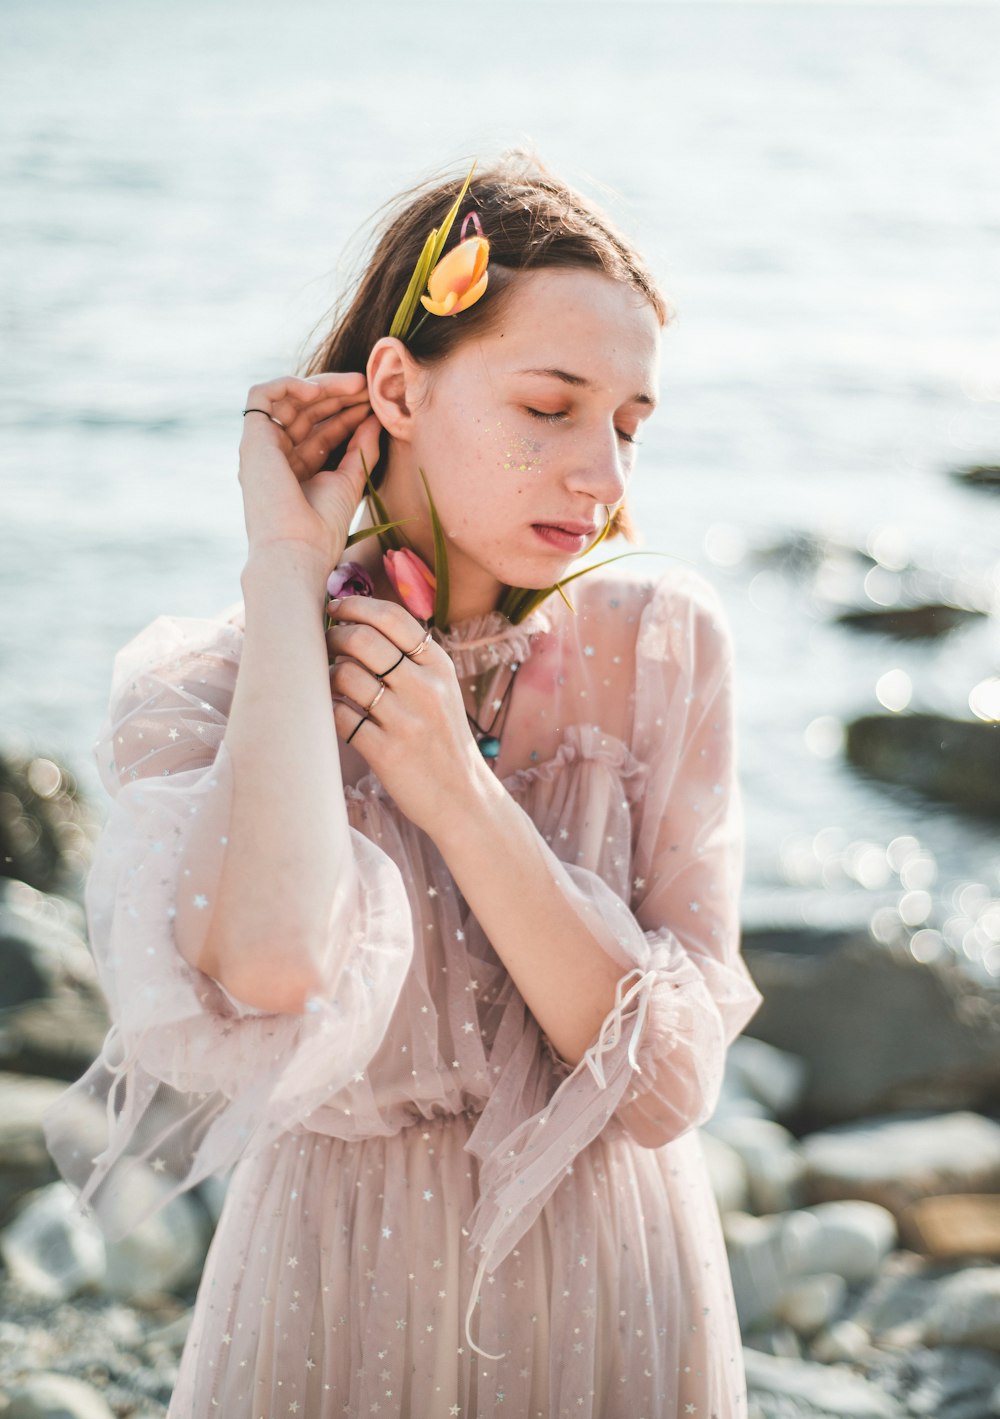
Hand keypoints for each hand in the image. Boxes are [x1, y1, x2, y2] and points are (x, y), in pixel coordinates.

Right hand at [239, 372, 382, 566]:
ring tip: (355, 385)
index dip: (348, 412)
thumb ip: (362, 449)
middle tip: (367, 386)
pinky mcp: (251, 440)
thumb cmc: (323, 528)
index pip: (323, 429)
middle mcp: (277, 456)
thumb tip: (374, 418)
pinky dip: (289, 385)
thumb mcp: (350, 481)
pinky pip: (262, 396)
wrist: (297, 550)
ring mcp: (263, 448)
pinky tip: (319, 391)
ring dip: (322, 387)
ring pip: (288, 399)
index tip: (374, 403)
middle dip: (338, 395)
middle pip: (307, 412)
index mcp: (299, 469)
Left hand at [326, 595, 489, 835]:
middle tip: (323, 644)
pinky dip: (330, 709)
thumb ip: (412, 657)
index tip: (334, 607)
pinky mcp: (387, 752)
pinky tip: (335, 711)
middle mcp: (426, 688)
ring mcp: (407, 720)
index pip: (392, 617)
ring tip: (330, 682)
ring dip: (327, 674)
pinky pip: (340, 715)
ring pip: (346, 675)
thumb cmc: (441, 738)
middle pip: (363, 640)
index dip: (355, 605)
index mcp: (439, 666)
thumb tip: (359, 620)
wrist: (462, 797)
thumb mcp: (442, 690)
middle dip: (333, 636)